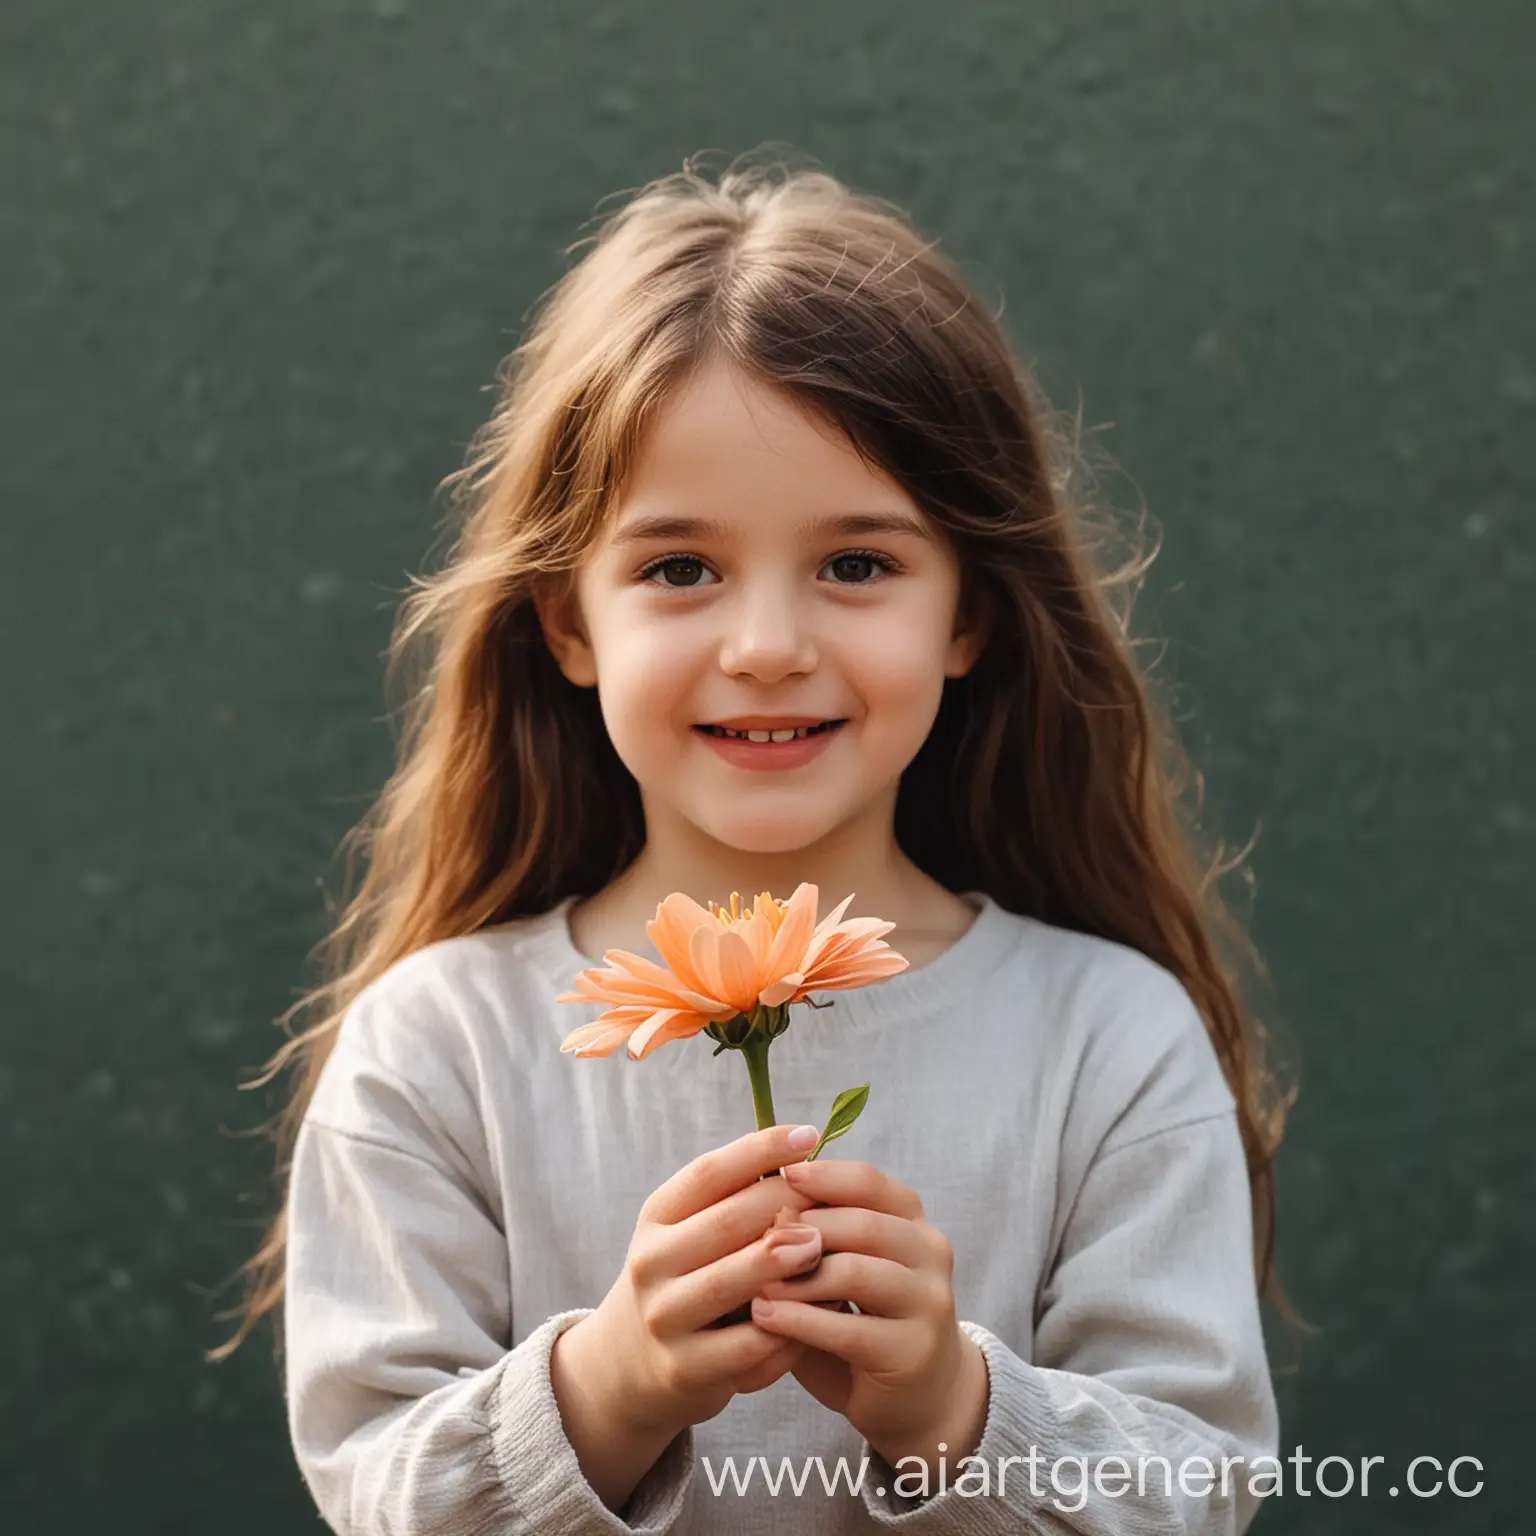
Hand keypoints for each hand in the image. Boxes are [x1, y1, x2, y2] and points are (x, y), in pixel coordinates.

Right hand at [561, 1123, 825, 1441]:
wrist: (630, 1363)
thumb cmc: (683, 1278)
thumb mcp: (687, 1231)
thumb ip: (732, 1197)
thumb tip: (797, 1147)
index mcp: (656, 1218)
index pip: (709, 1172)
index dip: (760, 1150)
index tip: (808, 1134)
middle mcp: (652, 1263)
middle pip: (725, 1223)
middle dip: (783, 1204)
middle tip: (829, 1194)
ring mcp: (664, 1318)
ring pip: (731, 1283)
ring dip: (783, 1261)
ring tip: (822, 1244)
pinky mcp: (684, 1369)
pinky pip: (748, 1345)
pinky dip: (787, 1326)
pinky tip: (818, 1311)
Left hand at [749, 1156, 989, 1473]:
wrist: (915, 1397)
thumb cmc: (862, 1321)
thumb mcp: (841, 1269)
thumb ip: (813, 1239)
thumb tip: (764, 1204)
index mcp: (912, 1222)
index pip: (869, 1182)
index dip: (822, 1175)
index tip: (777, 1177)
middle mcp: (930, 1254)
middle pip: (863, 1224)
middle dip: (803, 1227)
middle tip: (755, 1236)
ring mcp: (928, 1303)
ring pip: (856, 1272)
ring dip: (797, 1275)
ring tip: (753, 1281)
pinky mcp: (912, 1351)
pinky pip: (848, 1329)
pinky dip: (799, 1320)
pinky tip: (764, 1317)